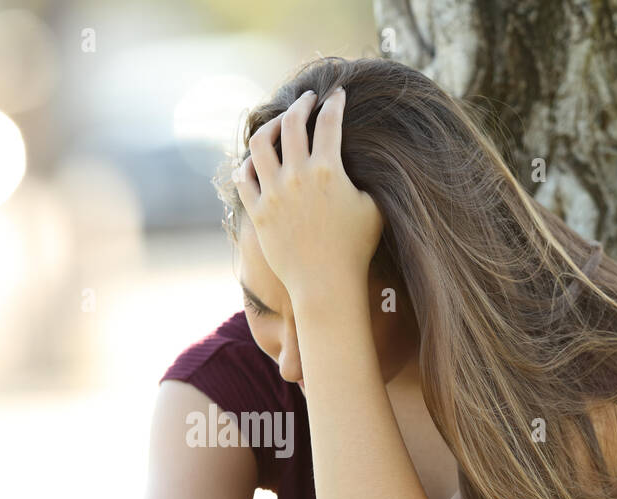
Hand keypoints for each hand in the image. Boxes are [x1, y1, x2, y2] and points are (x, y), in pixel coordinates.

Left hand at [232, 87, 381, 308]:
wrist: (325, 284)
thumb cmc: (355, 249)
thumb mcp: (372, 208)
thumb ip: (364, 180)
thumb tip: (362, 162)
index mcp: (327, 170)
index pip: (330, 122)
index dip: (335, 103)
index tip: (337, 95)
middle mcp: (296, 177)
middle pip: (292, 123)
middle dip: (302, 104)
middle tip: (308, 100)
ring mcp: (273, 193)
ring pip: (260, 143)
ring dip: (270, 126)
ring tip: (279, 124)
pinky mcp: (258, 211)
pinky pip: (244, 177)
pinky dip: (248, 163)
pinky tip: (255, 160)